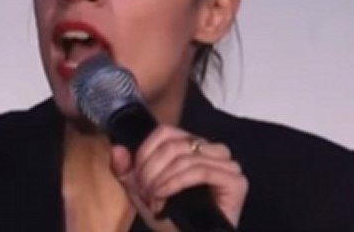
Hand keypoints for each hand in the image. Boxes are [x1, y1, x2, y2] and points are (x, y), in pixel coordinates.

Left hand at [110, 125, 247, 230]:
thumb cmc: (170, 221)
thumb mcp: (141, 194)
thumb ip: (126, 171)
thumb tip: (117, 148)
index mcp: (191, 145)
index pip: (165, 131)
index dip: (145, 151)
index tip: (135, 176)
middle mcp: (211, 149)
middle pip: (173, 144)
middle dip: (151, 169)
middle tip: (144, 191)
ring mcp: (227, 164)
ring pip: (185, 156)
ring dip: (162, 178)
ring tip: (154, 197)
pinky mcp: (236, 180)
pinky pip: (201, 170)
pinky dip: (177, 182)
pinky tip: (164, 195)